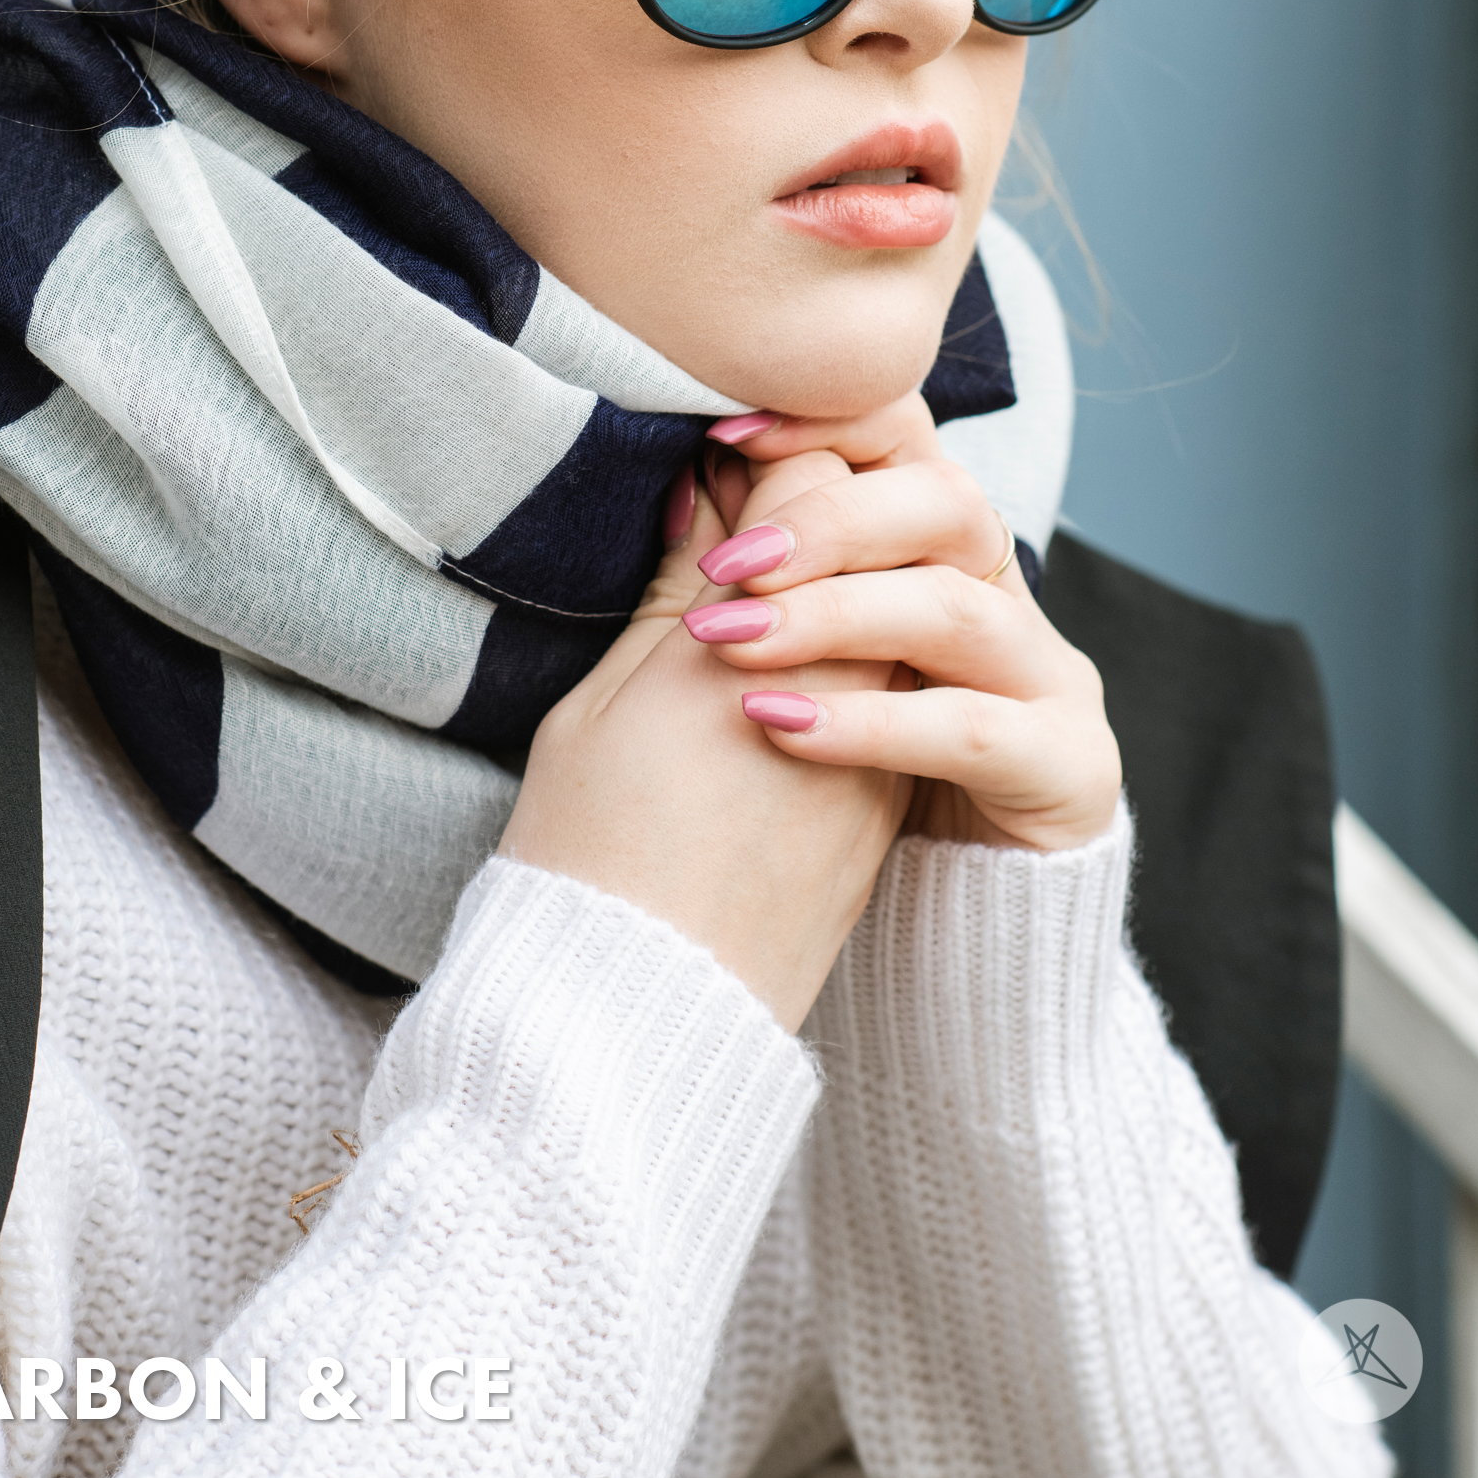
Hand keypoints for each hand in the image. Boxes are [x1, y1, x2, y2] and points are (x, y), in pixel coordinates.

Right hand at [498, 451, 909, 1030]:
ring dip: (845, 582)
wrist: (635, 1025)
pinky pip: (890, 698)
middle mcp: (835, 690)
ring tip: (765, 587)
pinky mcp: (879, 815)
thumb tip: (707, 501)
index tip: (727, 452)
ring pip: (893, 618)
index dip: (773, 452)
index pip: (811, 493)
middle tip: (752, 491)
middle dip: (824, 506)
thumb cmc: (583, 858)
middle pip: (874, 545)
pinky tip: (786, 670)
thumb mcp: (600, 708)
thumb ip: (673, 595)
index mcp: (749, 649)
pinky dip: (852, 661)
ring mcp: (869, 756)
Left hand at [689, 392, 1121, 853]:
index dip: (827, 420)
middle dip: (830, 519)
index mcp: (942, 549)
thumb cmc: (847, 773)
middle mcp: (1005, 594)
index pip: (907, 439)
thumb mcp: (805, 657)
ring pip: (956, 609)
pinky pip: (971, 728)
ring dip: (837, 616)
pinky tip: (781, 728)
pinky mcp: (1066, 766)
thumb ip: (769, 569)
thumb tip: (696, 475)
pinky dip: (872, 723)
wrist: (951, 923)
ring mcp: (1047, 678)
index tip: (724, 432)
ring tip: (732, 644)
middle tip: (731, 564)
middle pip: (945, 504)